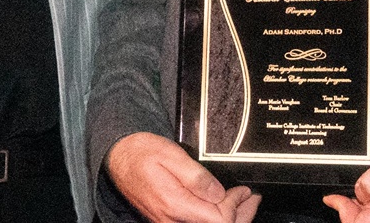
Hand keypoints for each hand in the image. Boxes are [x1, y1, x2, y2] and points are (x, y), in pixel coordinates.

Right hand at [107, 132, 260, 222]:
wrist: (117, 157)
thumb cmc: (140, 152)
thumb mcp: (170, 154)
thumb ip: (196, 176)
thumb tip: (218, 193)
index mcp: (175, 204)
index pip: (218, 219)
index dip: (235, 206)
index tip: (244, 190)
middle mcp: (171, 220)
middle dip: (240, 217)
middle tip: (252, 199)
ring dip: (230, 218)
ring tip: (244, 204)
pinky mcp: (167, 220)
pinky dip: (214, 218)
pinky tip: (222, 207)